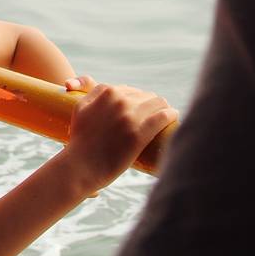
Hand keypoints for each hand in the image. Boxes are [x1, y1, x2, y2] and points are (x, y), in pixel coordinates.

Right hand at [64, 75, 177, 195]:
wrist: (81, 166)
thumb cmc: (80, 140)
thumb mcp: (81, 108)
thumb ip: (94, 93)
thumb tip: (110, 90)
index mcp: (107, 93)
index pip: (131, 90)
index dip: (138, 100)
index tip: (143, 108)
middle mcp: (120, 101)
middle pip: (146, 96)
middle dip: (152, 104)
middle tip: (157, 114)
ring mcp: (130, 117)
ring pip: (158, 103)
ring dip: (164, 108)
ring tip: (168, 114)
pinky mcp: (139, 134)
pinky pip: (162, 117)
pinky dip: (171, 115)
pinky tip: (174, 116)